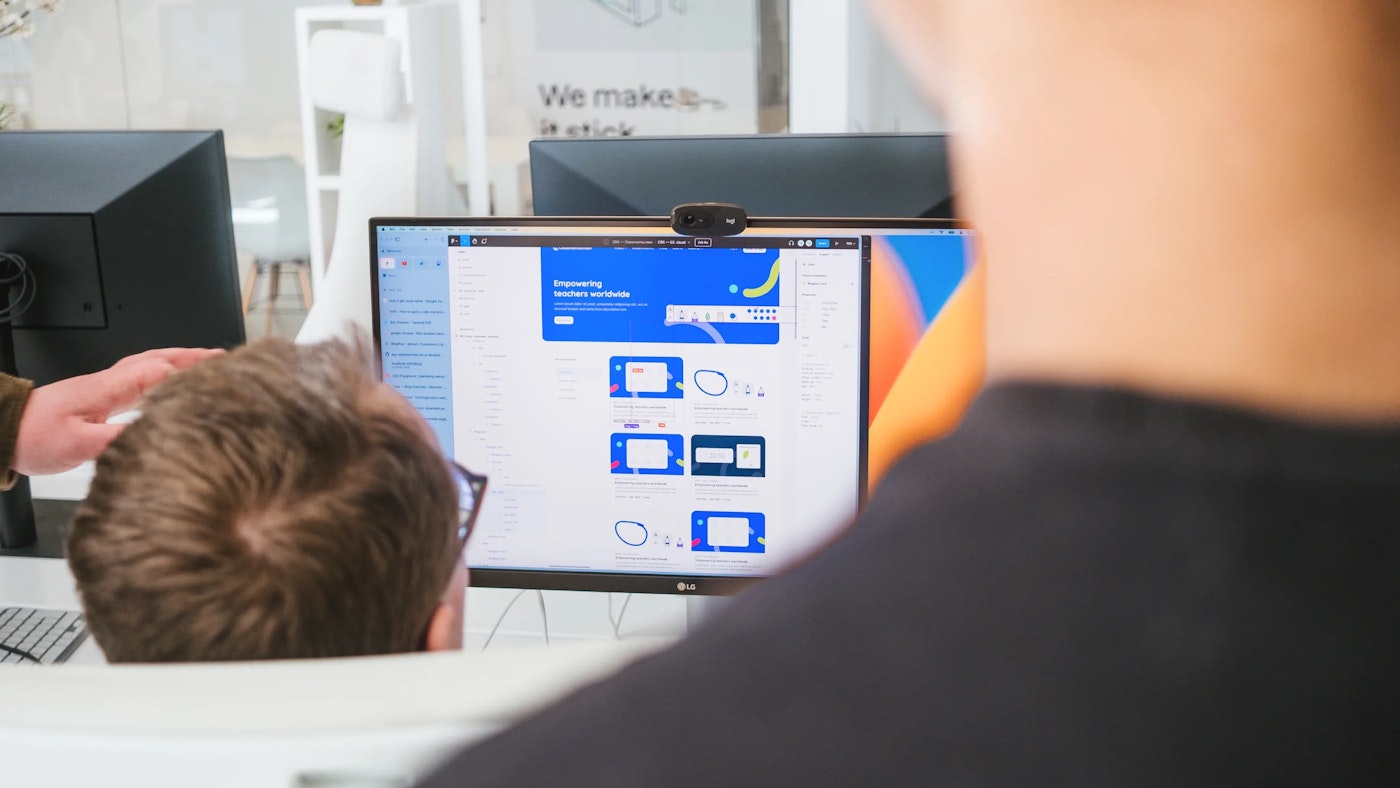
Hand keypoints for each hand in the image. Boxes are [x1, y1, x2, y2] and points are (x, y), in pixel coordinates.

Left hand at [11, 347, 224, 475]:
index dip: (192, 369)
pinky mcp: (97, 397)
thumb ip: (117, 439)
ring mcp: (103, 387)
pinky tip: (167, 384)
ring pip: (148, 367)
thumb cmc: (32, 437)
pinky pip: (138, 379)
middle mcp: (108, 383)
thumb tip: (156, 434)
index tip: (220, 369)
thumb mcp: (77, 445)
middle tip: (223, 358)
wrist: (1, 430)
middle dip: (193, 357)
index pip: (158, 370)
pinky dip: (160, 374)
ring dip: (178, 362)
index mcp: (108, 388)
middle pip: (158, 360)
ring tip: (204, 365)